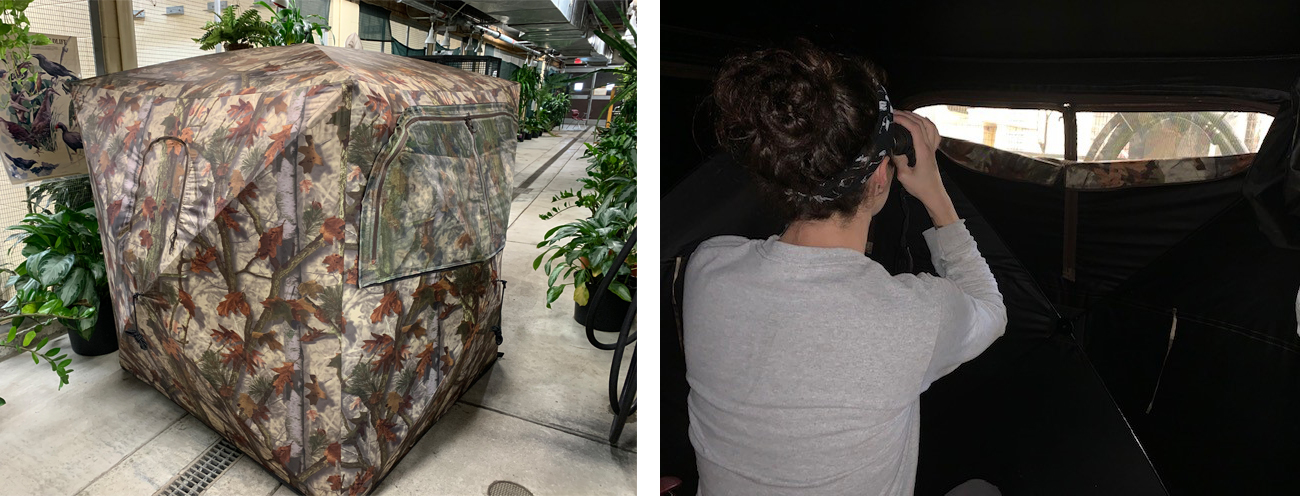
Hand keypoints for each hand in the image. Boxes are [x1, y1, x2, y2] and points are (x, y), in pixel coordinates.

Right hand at [892, 110, 958, 225]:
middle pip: (921, 123)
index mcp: (923, 151)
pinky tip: (920, 122)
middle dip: (907, 115)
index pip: (915, 128)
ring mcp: (933, 148)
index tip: (892, 116)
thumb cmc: (920, 187)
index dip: (903, 119)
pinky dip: (926, 123)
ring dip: (917, 117)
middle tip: (894, 113)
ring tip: (905, 114)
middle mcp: (929, 146)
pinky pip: (933, 132)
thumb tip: (892, 149)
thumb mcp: (904, 176)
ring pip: (929, 125)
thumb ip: (898, 161)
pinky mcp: (933, 151)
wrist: (933, 194)